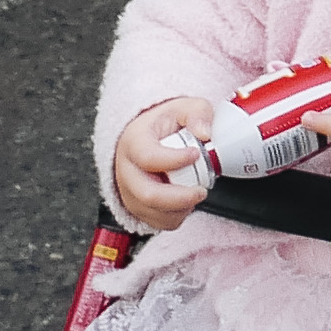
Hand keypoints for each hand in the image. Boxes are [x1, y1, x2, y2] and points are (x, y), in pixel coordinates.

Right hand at [111, 96, 216, 228]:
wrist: (149, 137)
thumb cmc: (164, 124)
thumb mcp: (183, 107)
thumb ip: (197, 113)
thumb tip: (204, 133)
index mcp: (133, 142)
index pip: (147, 157)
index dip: (174, 160)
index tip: (195, 154)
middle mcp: (126, 170)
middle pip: (148, 194)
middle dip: (180, 197)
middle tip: (201, 190)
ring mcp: (129, 192)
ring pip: (153, 213)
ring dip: (181, 208)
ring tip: (194, 192)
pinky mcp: (137, 208)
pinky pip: (157, 223)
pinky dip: (177, 217)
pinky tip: (185, 201)